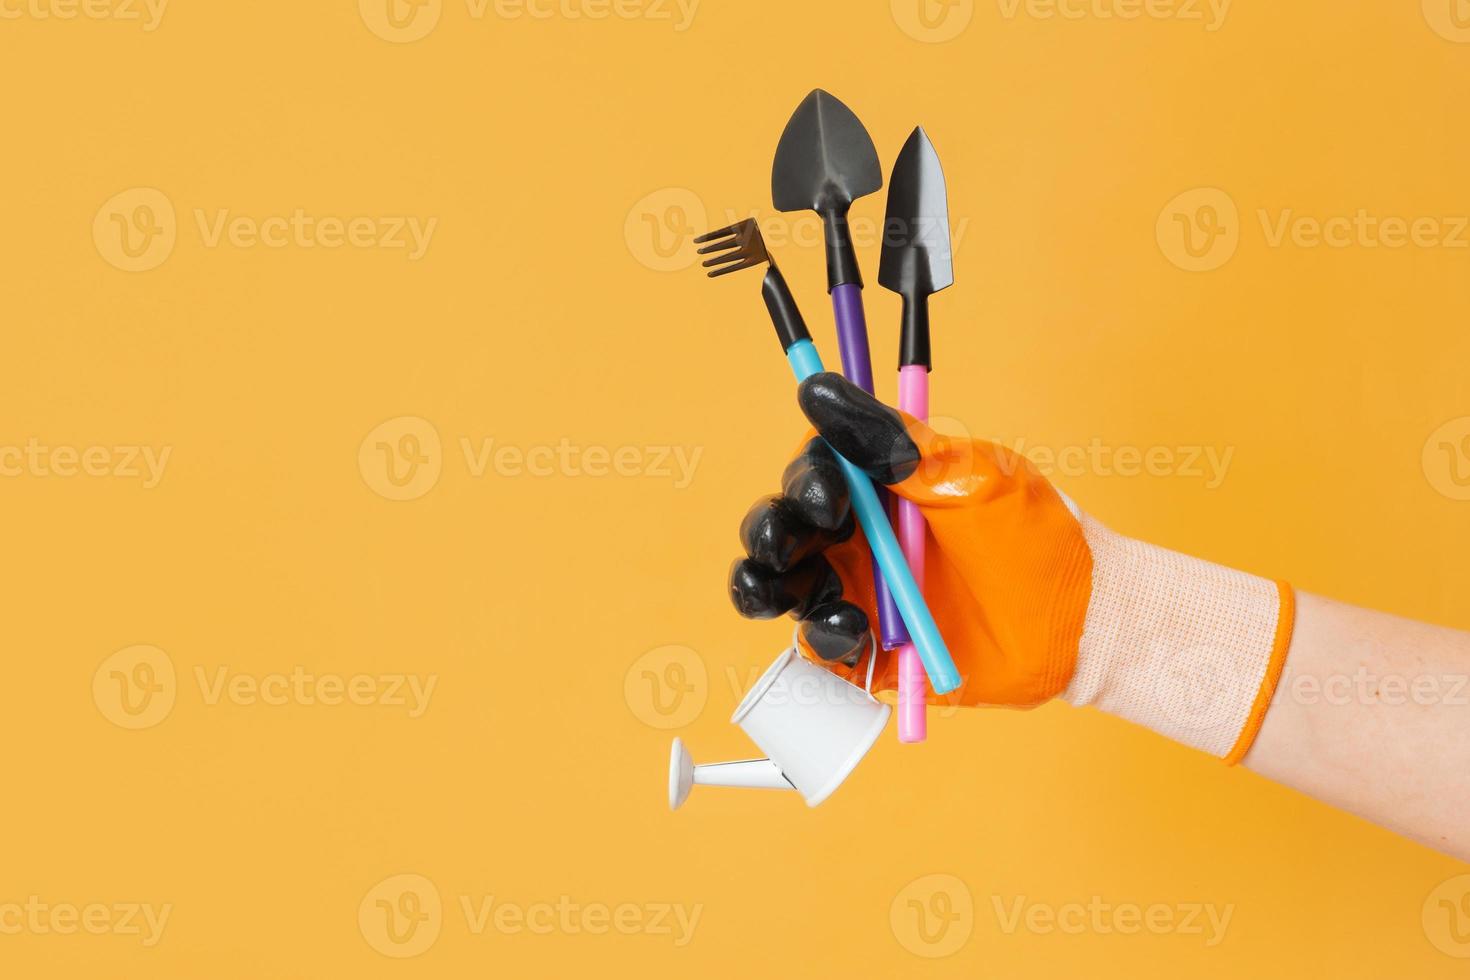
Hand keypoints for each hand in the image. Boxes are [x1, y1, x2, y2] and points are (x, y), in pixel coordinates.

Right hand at [727, 372, 1094, 707]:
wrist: (1075, 624)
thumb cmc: (1030, 536)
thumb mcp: (965, 475)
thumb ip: (891, 439)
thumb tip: (821, 389)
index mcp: (876, 488)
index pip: (812, 471)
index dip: (806, 480)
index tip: (834, 497)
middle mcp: (856, 538)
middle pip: (780, 528)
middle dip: (774, 533)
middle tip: (799, 544)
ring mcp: (856, 595)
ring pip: (781, 588)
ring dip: (780, 588)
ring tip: (830, 601)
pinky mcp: (864, 650)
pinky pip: (816, 646)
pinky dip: (822, 638)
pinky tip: (856, 630)